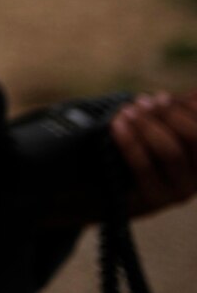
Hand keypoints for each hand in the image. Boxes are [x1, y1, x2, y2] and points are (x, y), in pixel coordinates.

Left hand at [112, 91, 196, 217]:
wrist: (104, 188)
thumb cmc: (139, 152)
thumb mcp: (161, 132)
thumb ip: (180, 113)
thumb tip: (195, 92)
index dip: (184, 109)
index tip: (161, 95)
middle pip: (192, 138)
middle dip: (167, 114)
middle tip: (142, 101)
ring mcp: (179, 190)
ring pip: (170, 152)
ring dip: (148, 125)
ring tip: (127, 111)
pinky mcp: (154, 199)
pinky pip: (144, 166)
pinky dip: (130, 141)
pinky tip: (117, 124)